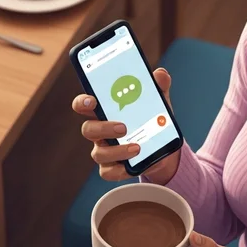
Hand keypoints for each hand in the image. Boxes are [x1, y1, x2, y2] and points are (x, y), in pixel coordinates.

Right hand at [72, 67, 180, 183]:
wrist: (163, 149)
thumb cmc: (151, 120)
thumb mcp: (158, 103)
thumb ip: (158, 88)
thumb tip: (160, 74)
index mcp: (105, 111)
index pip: (84, 105)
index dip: (83, 102)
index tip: (92, 101)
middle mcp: (100, 131)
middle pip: (88, 129)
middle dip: (103, 128)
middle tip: (123, 127)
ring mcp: (104, 151)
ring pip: (98, 154)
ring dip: (117, 151)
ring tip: (137, 147)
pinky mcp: (112, 168)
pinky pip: (109, 172)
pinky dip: (121, 170)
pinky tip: (134, 165)